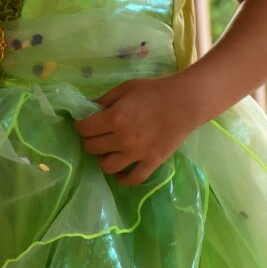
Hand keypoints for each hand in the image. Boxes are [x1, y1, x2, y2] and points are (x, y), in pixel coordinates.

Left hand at [74, 77, 198, 185]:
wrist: (186, 102)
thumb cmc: (154, 91)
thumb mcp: (125, 88)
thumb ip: (104, 100)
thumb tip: (87, 111)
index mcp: (114, 118)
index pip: (84, 129)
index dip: (80, 126)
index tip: (84, 125)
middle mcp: (123, 139)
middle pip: (92, 148)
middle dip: (89, 141)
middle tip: (96, 136)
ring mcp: (137, 154)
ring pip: (107, 167)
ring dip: (103, 159)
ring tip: (108, 152)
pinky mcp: (152, 162)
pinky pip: (133, 179)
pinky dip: (123, 179)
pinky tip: (120, 172)